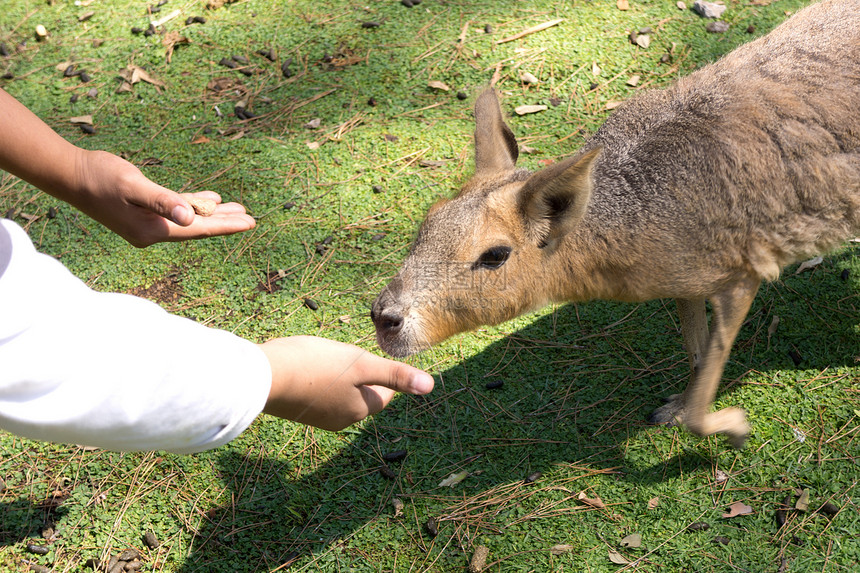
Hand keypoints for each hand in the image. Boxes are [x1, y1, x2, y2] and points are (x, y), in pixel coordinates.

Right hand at [73, 150, 255, 246]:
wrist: (70, 175)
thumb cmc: (100, 177)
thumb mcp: (134, 185)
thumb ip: (163, 201)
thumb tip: (189, 218)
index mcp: (152, 230)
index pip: (197, 230)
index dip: (225, 226)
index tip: (250, 223)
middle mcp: (152, 232)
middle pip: (196, 228)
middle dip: (224, 222)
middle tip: (252, 219)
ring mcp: (147, 224)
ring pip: (188, 219)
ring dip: (212, 214)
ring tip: (238, 209)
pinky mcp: (143, 213)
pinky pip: (176, 211)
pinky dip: (193, 205)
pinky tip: (210, 200)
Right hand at [259, 336, 433, 430]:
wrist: (262, 376)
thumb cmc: (315, 366)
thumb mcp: (362, 364)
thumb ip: (395, 374)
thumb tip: (431, 386)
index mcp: (358, 411)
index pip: (383, 394)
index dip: (379, 372)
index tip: (365, 359)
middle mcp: (338, 420)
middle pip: (360, 394)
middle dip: (356, 373)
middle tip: (341, 356)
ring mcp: (315, 417)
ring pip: (337, 393)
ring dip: (335, 375)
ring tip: (322, 359)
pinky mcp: (296, 409)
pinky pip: (316, 393)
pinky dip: (315, 379)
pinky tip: (304, 366)